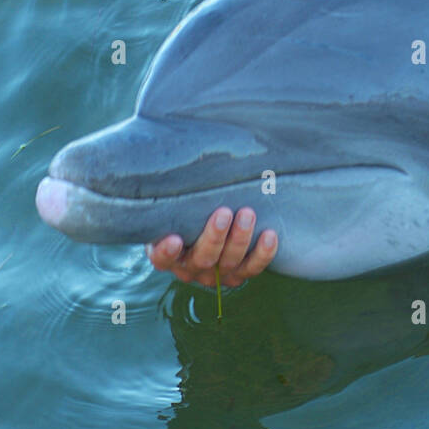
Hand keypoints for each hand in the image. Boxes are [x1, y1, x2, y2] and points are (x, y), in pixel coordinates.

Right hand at [146, 206, 277, 287]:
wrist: (204, 223)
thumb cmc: (183, 210)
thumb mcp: (172, 206)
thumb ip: (173, 194)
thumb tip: (158, 154)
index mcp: (167, 255)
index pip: (162, 259)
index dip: (167, 252)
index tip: (175, 239)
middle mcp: (191, 268)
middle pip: (202, 259)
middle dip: (214, 237)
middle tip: (223, 213)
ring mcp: (216, 275)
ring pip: (229, 264)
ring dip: (240, 240)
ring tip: (247, 214)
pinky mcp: (239, 274)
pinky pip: (252, 268)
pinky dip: (262, 254)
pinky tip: (270, 236)